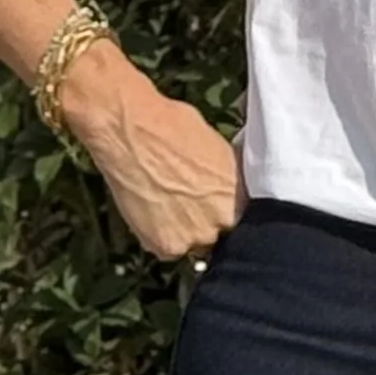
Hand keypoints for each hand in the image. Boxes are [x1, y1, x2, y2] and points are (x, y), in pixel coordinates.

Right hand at [62, 42, 243, 262]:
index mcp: (242, 194)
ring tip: (165, 204)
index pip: (243, 218)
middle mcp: (224, 219)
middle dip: (206, 222)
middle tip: (186, 204)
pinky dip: (158, 236)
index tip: (213, 206)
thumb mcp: (218, 149)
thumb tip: (225, 186)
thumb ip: (226, 178)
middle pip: (219, 232)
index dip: (226, 213)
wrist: (131, 131)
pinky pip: (167, 249)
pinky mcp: (167, 245)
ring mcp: (196, 235)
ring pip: (193, 242)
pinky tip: (151, 210)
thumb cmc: (173, 126)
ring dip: (183, 231)